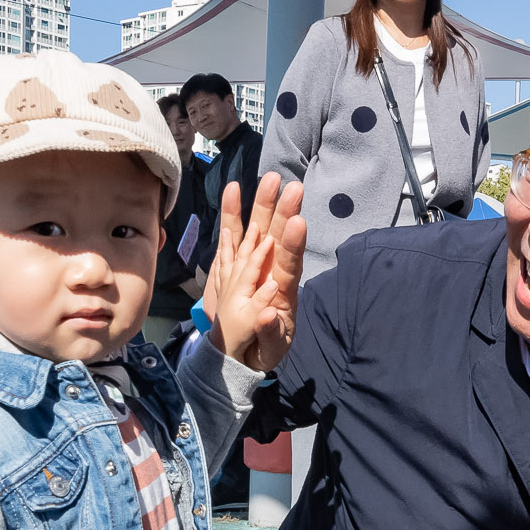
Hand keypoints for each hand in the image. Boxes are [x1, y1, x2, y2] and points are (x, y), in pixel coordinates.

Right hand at [206, 173, 305, 371]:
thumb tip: (265, 316)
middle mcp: (272, 272)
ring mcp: (255, 264)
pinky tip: (232, 188)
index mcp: (284, 294)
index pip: (291, 265)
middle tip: (292, 187)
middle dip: (284, 212)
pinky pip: (234, 235)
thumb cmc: (264, 350)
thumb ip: (270, 335)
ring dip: (262, 204)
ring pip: (259, 230)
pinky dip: (232, 213)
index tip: (297, 222)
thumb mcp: (271, 351)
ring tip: (270, 177)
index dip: (293, 245)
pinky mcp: (237, 263)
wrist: (243, 351)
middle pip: (279, 239)